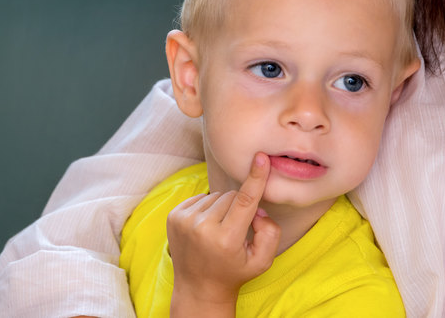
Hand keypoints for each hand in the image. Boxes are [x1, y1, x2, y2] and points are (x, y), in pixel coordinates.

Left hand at [167, 152, 280, 316]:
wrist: (198, 287)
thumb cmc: (234, 272)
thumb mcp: (262, 261)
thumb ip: (270, 233)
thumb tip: (258, 210)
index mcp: (226, 239)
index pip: (244, 201)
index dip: (255, 177)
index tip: (261, 157)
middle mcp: (202, 228)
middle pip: (231, 197)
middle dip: (238, 207)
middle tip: (235, 230)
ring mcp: (184, 221)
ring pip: (216, 196)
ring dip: (221, 208)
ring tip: (218, 231)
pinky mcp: (174, 216)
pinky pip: (200, 197)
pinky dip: (207, 208)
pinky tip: (206, 227)